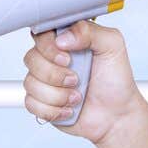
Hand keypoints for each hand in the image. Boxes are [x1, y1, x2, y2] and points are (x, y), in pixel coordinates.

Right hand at [21, 18, 144, 145]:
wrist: (117, 115)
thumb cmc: (115, 80)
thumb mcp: (112, 46)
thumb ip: (89, 31)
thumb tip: (62, 38)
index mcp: (66, 40)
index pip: (41, 34)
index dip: (48, 48)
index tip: (67, 59)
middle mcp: (52, 59)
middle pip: (31, 59)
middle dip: (54, 75)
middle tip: (76, 80)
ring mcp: (45, 81)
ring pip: (30, 83)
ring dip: (57, 95)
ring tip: (77, 97)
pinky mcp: (41, 102)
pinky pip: (31, 104)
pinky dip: (52, 110)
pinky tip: (68, 109)